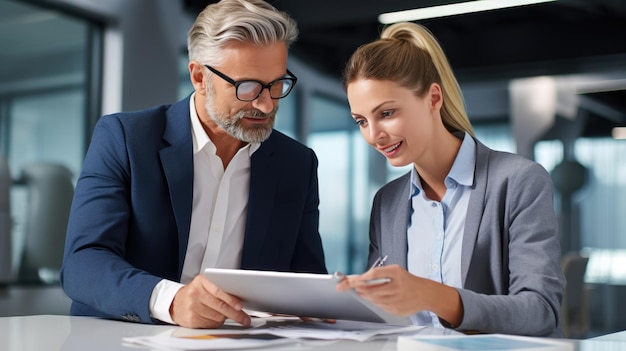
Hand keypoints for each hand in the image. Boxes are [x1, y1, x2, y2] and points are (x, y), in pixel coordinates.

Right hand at [170, 275, 250, 327]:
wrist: (175, 303)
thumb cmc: (194, 293)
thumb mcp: (204, 285)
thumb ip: (218, 288)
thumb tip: (237, 300)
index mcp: (201, 281)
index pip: (219, 291)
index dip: (231, 300)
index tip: (240, 306)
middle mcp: (195, 294)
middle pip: (220, 306)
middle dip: (235, 314)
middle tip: (244, 318)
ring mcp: (192, 307)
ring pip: (217, 317)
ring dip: (224, 318)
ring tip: (225, 315)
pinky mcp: (191, 319)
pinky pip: (210, 324)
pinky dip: (216, 323)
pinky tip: (214, 318)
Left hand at [336, 264, 461, 324]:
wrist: (424, 293)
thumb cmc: (406, 280)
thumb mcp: (395, 271)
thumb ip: (378, 274)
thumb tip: (357, 280)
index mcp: (396, 272)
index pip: (374, 274)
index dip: (360, 278)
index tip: (349, 281)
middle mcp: (398, 286)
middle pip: (371, 289)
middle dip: (358, 288)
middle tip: (349, 286)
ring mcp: (398, 299)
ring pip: (374, 299)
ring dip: (365, 296)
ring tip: (363, 291)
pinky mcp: (398, 310)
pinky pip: (381, 307)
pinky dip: (376, 302)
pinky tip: (378, 298)